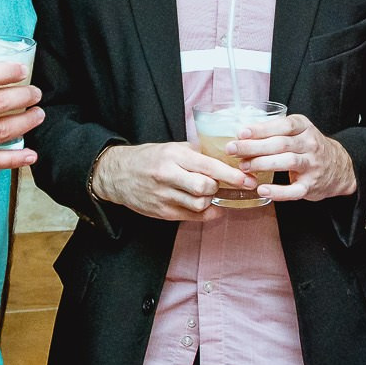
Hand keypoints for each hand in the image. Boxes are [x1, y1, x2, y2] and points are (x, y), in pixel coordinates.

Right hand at [92, 141, 252, 220]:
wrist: (117, 174)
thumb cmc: (149, 158)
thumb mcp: (171, 147)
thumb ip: (197, 152)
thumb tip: (227, 155)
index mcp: (174, 156)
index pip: (208, 166)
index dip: (231, 175)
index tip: (248, 179)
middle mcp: (168, 176)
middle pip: (205, 188)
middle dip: (219, 188)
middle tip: (225, 185)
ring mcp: (164, 196)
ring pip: (199, 204)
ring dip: (212, 201)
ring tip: (212, 194)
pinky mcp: (162, 212)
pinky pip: (191, 217)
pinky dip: (205, 214)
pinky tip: (209, 208)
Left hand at [234, 113, 356, 202]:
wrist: (339, 168)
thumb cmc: (308, 147)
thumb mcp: (298, 132)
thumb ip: (276, 130)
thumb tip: (242, 134)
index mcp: (304, 127)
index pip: (283, 125)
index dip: (261, 129)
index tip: (241, 133)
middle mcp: (310, 144)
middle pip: (280, 144)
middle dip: (254, 147)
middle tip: (232, 150)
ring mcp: (312, 165)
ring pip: (287, 162)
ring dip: (263, 164)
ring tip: (243, 166)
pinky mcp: (312, 185)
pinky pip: (294, 190)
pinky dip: (278, 192)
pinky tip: (262, 190)